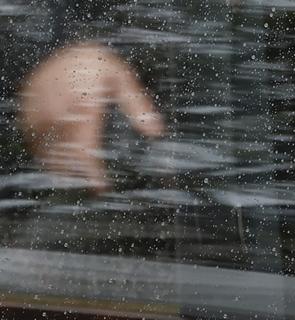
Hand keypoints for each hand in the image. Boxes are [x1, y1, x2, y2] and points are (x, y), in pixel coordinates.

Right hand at [18, 42, 164, 192]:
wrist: (70, 48)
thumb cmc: (99, 65)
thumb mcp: (123, 80)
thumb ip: (138, 107)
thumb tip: (155, 132)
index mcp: (82, 100)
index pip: (83, 144)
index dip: (89, 169)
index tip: (99, 185)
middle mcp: (57, 104)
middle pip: (60, 148)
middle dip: (72, 169)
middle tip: (85, 182)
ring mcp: (39, 104)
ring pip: (42, 143)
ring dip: (55, 162)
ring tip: (71, 176)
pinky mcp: (28, 105)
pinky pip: (30, 133)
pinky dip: (40, 148)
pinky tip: (54, 159)